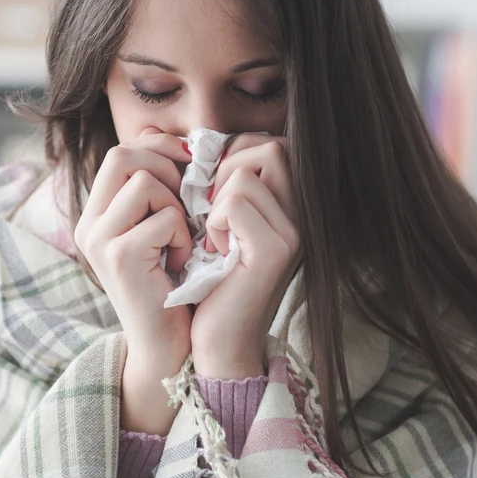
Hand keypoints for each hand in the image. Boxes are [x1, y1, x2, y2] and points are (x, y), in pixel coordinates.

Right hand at [74, 127, 192, 433]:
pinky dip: (183, 236)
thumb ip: (156, 184)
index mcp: (96, 214)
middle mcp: (89, 224)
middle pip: (125, 155)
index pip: (121, 150)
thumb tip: (156, 130)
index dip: (160, 148)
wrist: (168, 347)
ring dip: (177, 206)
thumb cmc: (173, 286)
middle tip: (188, 202)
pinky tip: (181, 262)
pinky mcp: (119, 257)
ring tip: (181, 239)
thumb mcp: (161, 227)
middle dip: (169, 169)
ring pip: (146, 182)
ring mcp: (99, 240)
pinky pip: (164, 217)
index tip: (189, 167)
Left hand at [190, 134, 302, 379]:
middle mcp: (302, 215)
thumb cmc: (208, 281)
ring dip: (216, 202)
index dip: (233, 155)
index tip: (212, 193)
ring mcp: (294, 232)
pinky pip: (235, 203)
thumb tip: (174, 138)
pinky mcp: (275, 251)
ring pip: (246, 174)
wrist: (217, 340)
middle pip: (269, 148)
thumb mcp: (213, 222)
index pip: (270, 144)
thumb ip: (212, 181)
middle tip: (210, 210)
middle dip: (226, 169)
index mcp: (291, 206)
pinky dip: (214, 223)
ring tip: (215, 237)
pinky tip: (216, 251)